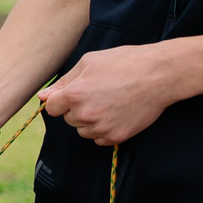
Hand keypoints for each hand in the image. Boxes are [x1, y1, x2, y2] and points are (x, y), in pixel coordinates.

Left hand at [43, 44, 184, 144]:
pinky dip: (104, 129)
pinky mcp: (117, 137)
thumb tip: (43, 97)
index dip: (61, 99)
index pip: (51, 107)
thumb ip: (63, 82)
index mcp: (74, 95)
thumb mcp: (89, 62)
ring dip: (90, 120)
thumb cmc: (124, 62)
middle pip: (68, 119)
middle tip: (99, 92)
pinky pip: (99, 139)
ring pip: (83, 130)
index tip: (75, 93)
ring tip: (110, 102)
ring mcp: (101, 128)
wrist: (159, 75)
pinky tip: (117, 113)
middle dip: (77, 108)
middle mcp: (85, 115)